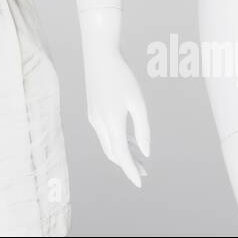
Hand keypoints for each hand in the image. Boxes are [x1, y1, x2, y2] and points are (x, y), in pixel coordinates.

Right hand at [81, 15, 150, 187]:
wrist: (99, 55)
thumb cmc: (122, 76)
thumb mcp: (137, 102)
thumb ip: (142, 129)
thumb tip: (145, 151)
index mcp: (111, 122)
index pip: (121, 155)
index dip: (130, 170)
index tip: (139, 183)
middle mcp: (99, 123)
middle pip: (113, 152)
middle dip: (128, 164)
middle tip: (144, 171)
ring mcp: (93, 117)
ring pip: (108, 144)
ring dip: (123, 153)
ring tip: (140, 158)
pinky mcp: (92, 111)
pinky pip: (105, 133)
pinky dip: (117, 141)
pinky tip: (129, 140)